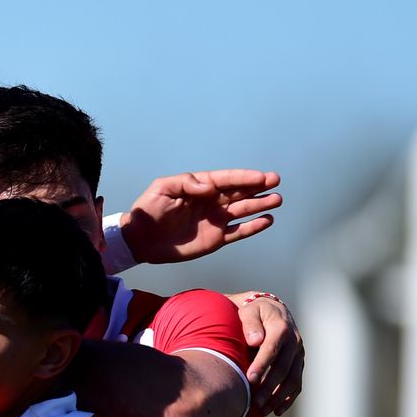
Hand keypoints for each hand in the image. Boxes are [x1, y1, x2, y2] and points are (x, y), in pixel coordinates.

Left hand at [118, 170, 281, 263]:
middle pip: (240, 192)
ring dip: (260, 204)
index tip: (261, 177)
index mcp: (200, 187)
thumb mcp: (162, 188)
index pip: (227, 179)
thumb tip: (209, 188)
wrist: (140, 239)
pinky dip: (253, 227)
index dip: (245, 177)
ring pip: (243, 210)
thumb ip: (186, 184)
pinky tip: (267, 220)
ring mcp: (215, 220)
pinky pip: (238, 232)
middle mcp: (211, 202)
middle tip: (275, 181)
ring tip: (276, 200)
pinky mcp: (215, 239)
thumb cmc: (149, 210)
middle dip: (258, 186)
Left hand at [231, 294, 302, 414]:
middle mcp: (294, 342)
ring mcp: (298, 354)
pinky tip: (276, 411)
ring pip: (292, 380)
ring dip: (278, 397)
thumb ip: (250, 323)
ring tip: (262, 411)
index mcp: (281, 328)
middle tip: (254, 403)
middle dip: (269, 387)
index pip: (272, 349)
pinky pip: (297, 384)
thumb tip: (255, 340)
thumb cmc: (255, 312)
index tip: (250, 380)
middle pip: (283, 369)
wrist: (273, 311)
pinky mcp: (298, 364)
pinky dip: (288, 399)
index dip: (262, 365)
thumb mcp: (249, 311)